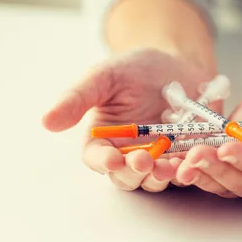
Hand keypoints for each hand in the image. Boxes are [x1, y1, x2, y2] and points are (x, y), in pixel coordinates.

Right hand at [42, 48, 217, 192]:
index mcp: (104, 140)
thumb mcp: (105, 76)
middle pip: (127, 177)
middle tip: (144, 160)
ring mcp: (160, 158)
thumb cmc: (135, 69)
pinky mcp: (187, 155)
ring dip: (163, 176)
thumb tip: (46, 121)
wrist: (177, 62)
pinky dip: (191, 169)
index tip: (112, 159)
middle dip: (135, 171)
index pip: (98, 159)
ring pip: (157, 179)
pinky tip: (195, 161)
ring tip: (171, 166)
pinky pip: (188, 170)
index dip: (104, 162)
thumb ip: (78, 97)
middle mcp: (129, 155)